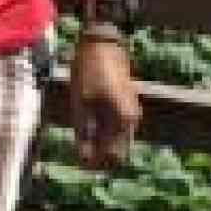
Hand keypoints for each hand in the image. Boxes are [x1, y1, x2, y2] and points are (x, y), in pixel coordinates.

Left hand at [68, 37, 140, 170]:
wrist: (102, 45)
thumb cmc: (88, 72)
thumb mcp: (81, 102)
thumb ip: (84, 131)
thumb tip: (83, 157)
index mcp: (122, 121)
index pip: (112, 156)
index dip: (95, 164)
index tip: (79, 164)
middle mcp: (131, 120)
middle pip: (118, 152)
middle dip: (100, 159)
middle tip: (80, 159)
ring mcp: (131, 113)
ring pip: (118, 142)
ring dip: (102, 147)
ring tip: (82, 145)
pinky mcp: (126, 107)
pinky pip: (117, 130)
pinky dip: (105, 135)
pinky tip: (89, 131)